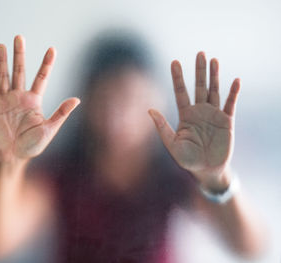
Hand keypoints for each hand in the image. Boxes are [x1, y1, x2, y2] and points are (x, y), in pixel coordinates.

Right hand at [0, 35, 79, 163]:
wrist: (12, 158)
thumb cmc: (32, 146)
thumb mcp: (49, 130)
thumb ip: (61, 113)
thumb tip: (77, 99)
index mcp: (34, 101)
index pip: (41, 78)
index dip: (47, 64)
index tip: (52, 49)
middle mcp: (19, 97)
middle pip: (20, 72)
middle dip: (20, 55)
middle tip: (20, 38)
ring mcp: (4, 101)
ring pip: (3, 77)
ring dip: (1, 62)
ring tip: (1, 46)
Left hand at [148, 52, 239, 191]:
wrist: (207, 170)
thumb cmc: (188, 159)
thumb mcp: (172, 144)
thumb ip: (162, 127)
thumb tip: (149, 110)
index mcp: (186, 115)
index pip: (180, 92)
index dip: (178, 77)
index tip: (174, 62)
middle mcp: (200, 111)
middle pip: (199, 86)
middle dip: (199, 70)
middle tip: (200, 53)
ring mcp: (214, 115)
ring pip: (214, 91)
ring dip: (214, 76)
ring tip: (214, 60)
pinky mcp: (226, 121)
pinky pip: (230, 104)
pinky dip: (233, 93)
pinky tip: (235, 80)